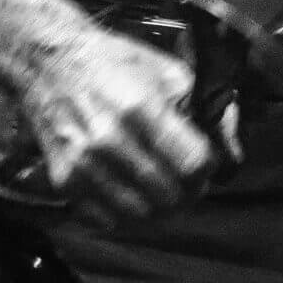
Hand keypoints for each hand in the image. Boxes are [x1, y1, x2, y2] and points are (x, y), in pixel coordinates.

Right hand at [19, 27, 239, 219]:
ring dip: (160, 208)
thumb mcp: (168, 71)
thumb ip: (205, 110)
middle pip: (170, 196)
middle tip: (188, 180)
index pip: (193, 164)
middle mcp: (112, 141)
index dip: (208, 168)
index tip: (206, 162)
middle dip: (188, 192)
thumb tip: (232, 151)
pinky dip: (125, 214)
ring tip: (163, 189)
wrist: (49, 61)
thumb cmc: (113, 62)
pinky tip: (131, 192)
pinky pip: (107, 221)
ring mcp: (85, 165)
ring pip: (141, 216)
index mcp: (142, 108)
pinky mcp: (64, 181)